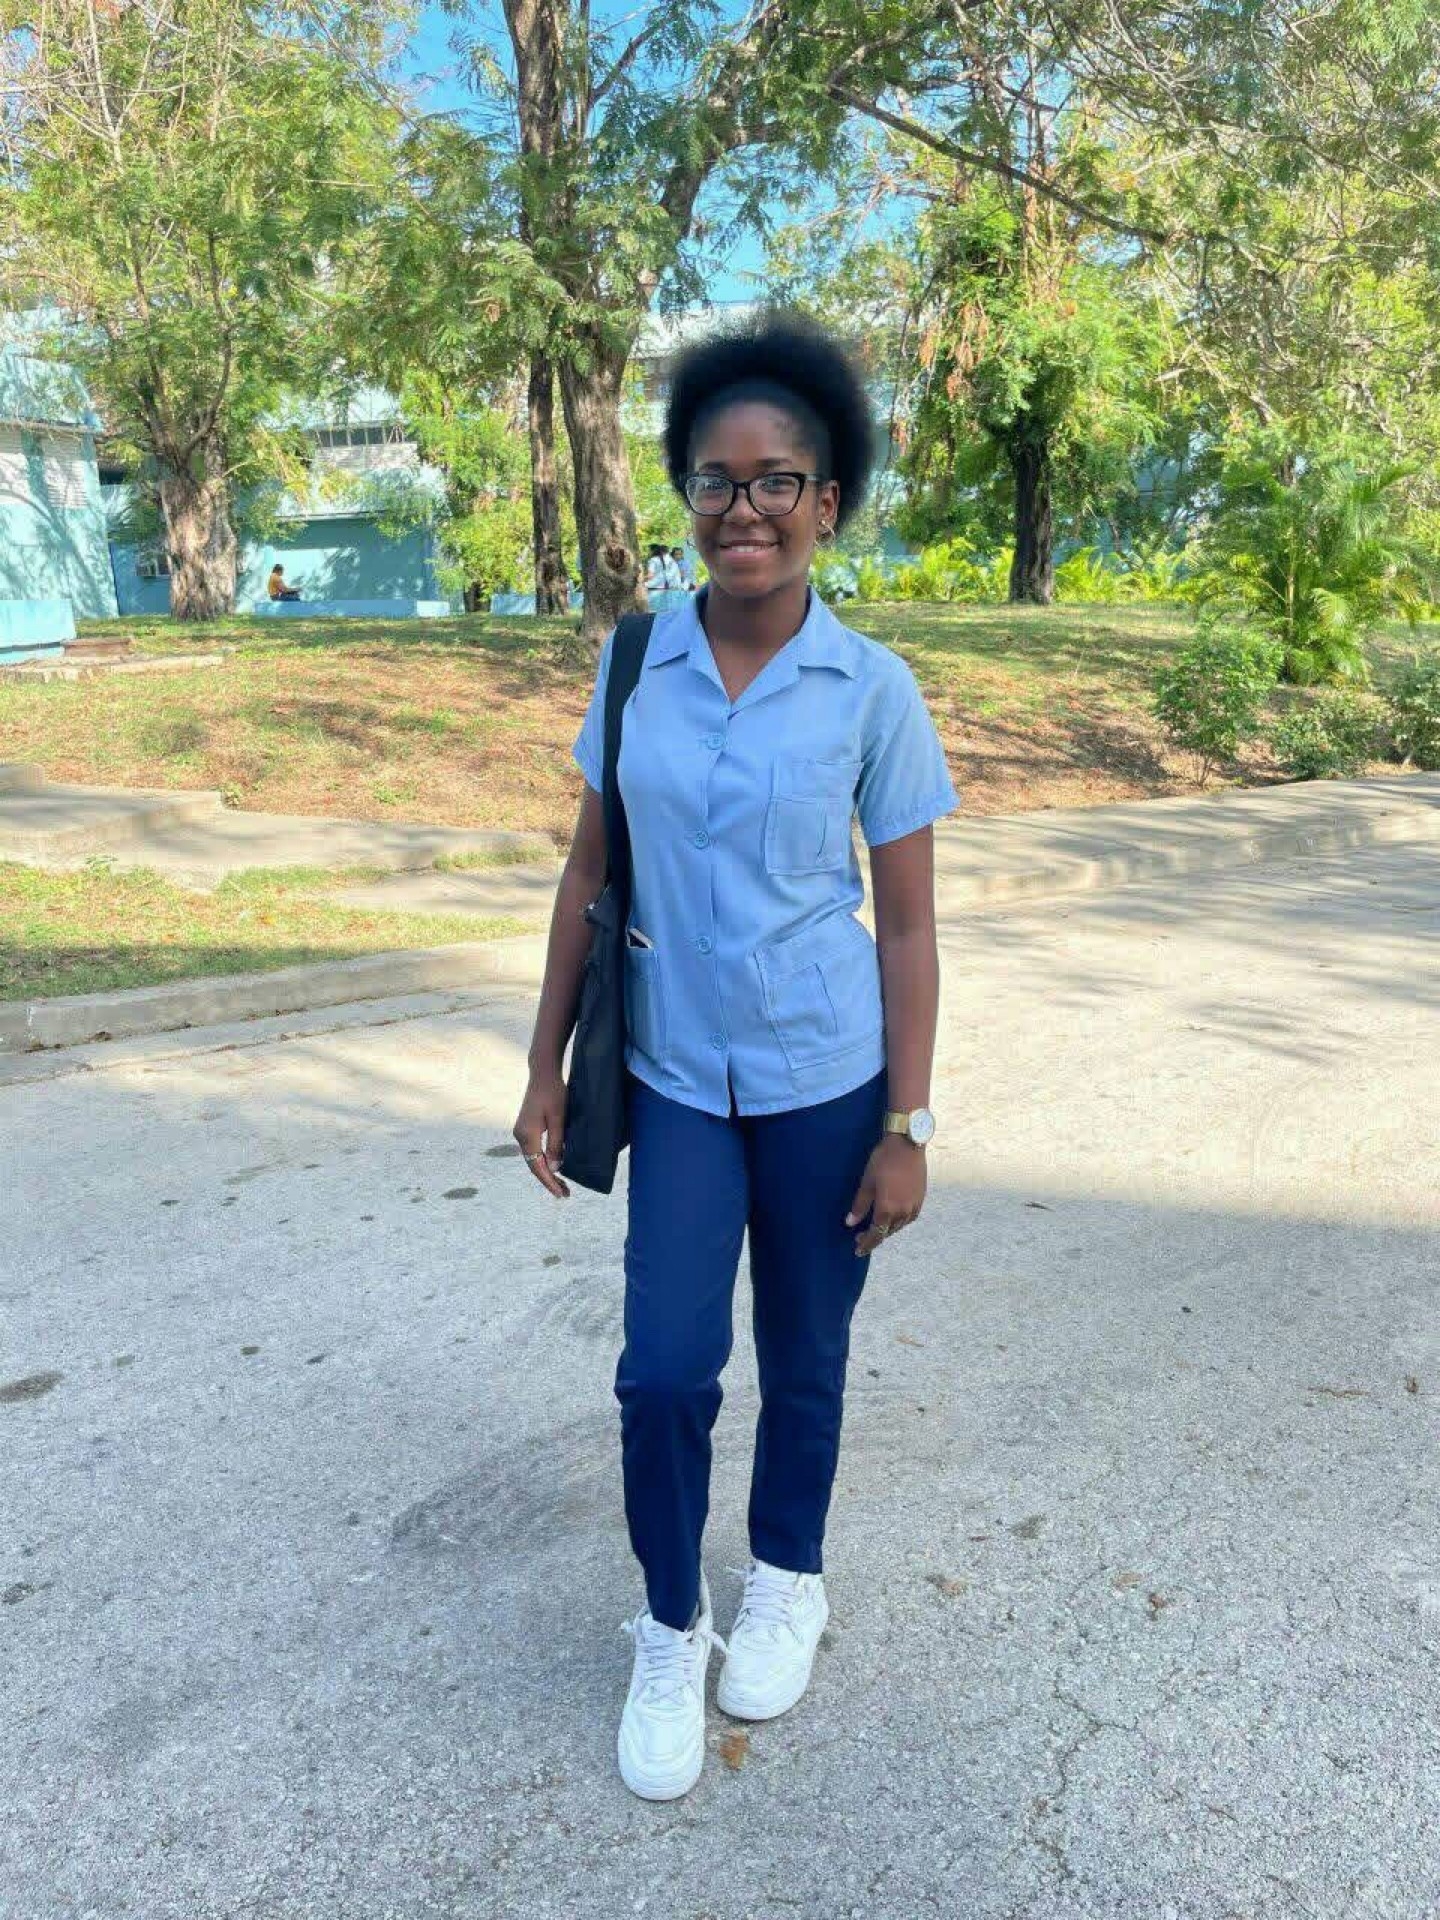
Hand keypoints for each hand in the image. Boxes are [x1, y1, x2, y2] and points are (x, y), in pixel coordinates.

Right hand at [514, 1066, 569, 1198]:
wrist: (542, 1074)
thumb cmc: (554, 1093)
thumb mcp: (560, 1119)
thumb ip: (557, 1144)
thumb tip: (554, 1168)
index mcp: (527, 1135)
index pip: (537, 1166)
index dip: (549, 1182)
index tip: (561, 1194)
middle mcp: (520, 1136)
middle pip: (534, 1165)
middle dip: (549, 1180)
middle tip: (565, 1193)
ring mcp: (521, 1131)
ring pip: (533, 1159)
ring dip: (546, 1171)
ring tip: (561, 1184)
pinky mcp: (526, 1127)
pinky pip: (534, 1150)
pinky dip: (543, 1160)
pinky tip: (554, 1165)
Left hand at [845, 1135, 926, 1256]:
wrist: (908, 1144)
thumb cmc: (883, 1161)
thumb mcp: (867, 1182)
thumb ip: (860, 1205)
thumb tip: (850, 1223)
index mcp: (887, 1209)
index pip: (875, 1234)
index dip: (866, 1244)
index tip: (858, 1250)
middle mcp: (903, 1212)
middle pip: (887, 1232)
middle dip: (874, 1237)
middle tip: (861, 1237)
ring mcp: (914, 1206)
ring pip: (899, 1226)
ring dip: (886, 1229)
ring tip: (875, 1227)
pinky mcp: (921, 1199)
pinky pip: (908, 1218)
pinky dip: (898, 1222)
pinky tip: (892, 1217)